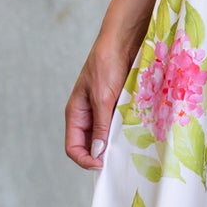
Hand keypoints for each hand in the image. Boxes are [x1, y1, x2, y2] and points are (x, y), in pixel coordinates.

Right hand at [64, 18, 145, 170]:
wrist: (123, 42)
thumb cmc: (106, 65)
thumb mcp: (102, 97)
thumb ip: (100, 125)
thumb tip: (97, 152)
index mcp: (76, 113)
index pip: (73, 147)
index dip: (84, 159)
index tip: (101, 165)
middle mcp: (87, 115)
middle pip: (89, 146)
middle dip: (100, 156)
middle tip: (117, 163)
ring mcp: (103, 111)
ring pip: (105, 138)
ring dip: (113, 146)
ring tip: (126, 152)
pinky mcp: (117, 107)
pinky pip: (118, 127)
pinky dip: (124, 135)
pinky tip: (134, 138)